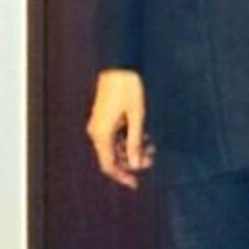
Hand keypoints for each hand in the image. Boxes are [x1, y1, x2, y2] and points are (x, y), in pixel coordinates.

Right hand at [86, 69, 153, 189]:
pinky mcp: (104, 117)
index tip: (135, 183)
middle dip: (132, 159)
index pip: (109, 165)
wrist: (118, 65)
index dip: (122, 176)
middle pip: (113, 156)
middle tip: (151, 156)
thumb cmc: (128, 88)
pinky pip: (115, 135)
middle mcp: (97, 131)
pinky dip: (128, 137)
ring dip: (132, 148)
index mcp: (102, 134)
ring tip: (151, 144)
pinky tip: (143, 134)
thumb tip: (135, 164)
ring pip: (115, 145)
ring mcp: (100, 124)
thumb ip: (135, 142)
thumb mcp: (136, 116)